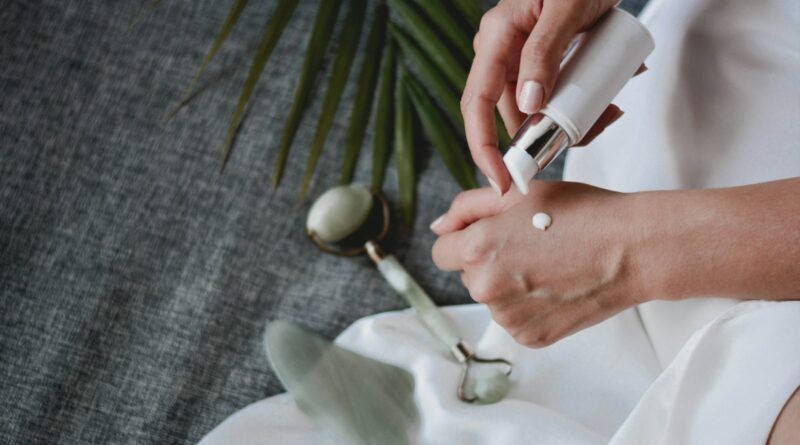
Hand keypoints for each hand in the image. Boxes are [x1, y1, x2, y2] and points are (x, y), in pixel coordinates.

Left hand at [430, 182, 644, 347]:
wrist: (631, 249)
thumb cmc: (582, 214)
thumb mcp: (519, 193)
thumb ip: (468, 207)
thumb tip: (439, 227)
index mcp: (477, 249)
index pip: (443, 251)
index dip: (465, 238)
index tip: (492, 233)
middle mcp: (485, 289)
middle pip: (468, 274)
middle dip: (490, 259)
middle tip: (532, 243)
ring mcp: (508, 317)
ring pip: (493, 297)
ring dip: (510, 283)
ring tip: (550, 263)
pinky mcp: (530, 336)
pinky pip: (516, 318)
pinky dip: (530, 305)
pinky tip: (557, 285)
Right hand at [463, 0, 622, 192]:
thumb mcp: (566, 9)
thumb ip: (544, 53)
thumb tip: (529, 107)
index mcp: (496, 38)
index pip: (476, 104)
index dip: (483, 147)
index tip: (502, 180)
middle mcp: (502, 51)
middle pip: (509, 113)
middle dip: (542, 136)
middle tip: (582, 138)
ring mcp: (521, 56)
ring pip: (536, 108)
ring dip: (569, 120)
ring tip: (608, 109)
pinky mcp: (543, 60)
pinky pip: (553, 94)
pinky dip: (578, 104)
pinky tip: (608, 97)